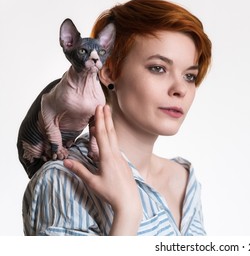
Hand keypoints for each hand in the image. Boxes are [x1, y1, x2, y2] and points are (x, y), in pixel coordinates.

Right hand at [64, 105, 141, 234]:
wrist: (129, 201)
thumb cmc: (110, 193)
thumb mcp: (92, 182)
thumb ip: (80, 170)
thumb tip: (65, 161)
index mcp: (107, 157)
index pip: (102, 135)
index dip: (100, 120)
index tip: (99, 108)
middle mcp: (116, 155)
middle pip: (110, 132)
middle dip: (106, 118)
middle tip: (104, 104)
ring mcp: (121, 158)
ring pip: (114, 138)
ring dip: (110, 126)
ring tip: (107, 115)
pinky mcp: (123, 163)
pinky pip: (116, 146)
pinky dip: (112, 137)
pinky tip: (109, 135)